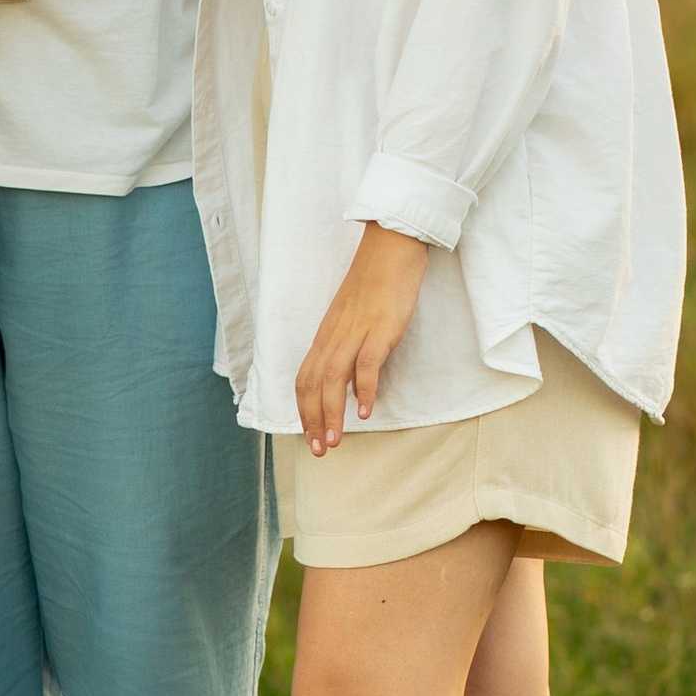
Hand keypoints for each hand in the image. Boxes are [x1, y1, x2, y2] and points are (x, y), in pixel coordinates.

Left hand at [294, 224, 429, 454]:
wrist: (391, 246)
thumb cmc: (375, 281)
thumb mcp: (353, 318)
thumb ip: (348, 347)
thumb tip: (350, 383)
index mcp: (326, 334)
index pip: (305, 378)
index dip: (304, 411)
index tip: (310, 437)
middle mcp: (335, 335)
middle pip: (314, 384)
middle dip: (313, 421)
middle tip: (319, 450)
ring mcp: (357, 330)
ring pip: (334, 378)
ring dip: (332, 413)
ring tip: (335, 441)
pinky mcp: (381, 326)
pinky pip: (367, 363)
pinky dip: (363, 389)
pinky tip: (365, 412)